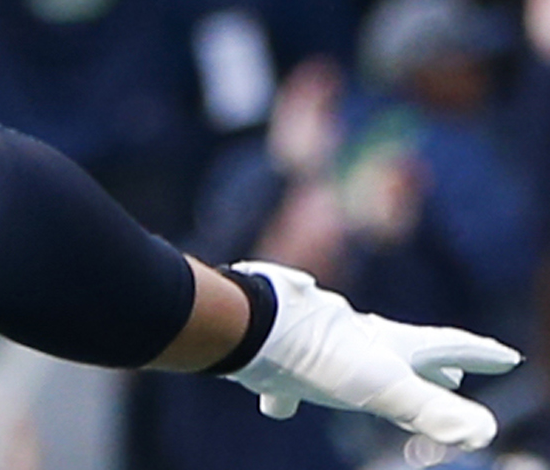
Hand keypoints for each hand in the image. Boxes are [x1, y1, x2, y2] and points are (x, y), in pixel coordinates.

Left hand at [225, 262, 519, 448]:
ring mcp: (317, 337)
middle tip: (457, 370)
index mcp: (389, 343)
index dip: (479, 353)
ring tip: (371, 381)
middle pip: (405, 347)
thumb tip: (483, 432)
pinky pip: (290, 371)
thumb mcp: (382, 388)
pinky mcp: (278, 349)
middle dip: (434, 360)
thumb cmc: (318, 356)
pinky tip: (275, 406)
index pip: (445, 345)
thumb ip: (431, 410)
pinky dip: (288, 390)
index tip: (508, 357)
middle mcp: (356, 333)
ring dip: (370, 368)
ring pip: (352, 353)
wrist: (248, 324)